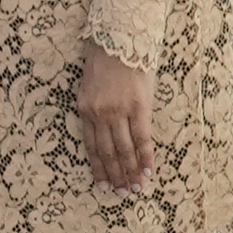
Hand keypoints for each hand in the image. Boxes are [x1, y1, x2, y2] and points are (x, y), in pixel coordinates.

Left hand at [75, 46, 155, 191]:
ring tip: (136, 188)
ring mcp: (118, 111)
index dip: (98, 167)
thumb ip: (96, 109)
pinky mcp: (138, 107)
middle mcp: (98, 113)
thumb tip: (107, 131)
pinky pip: (142, 138)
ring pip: (124, 149)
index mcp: (84, 109)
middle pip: (107, 152)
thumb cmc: (106, 61)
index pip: (91, 146)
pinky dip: (145, 156)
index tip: (103, 184)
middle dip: (115, 175)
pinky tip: (148, 170)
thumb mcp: (91, 87)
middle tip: (122, 194)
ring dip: (130, 171)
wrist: (119, 39)